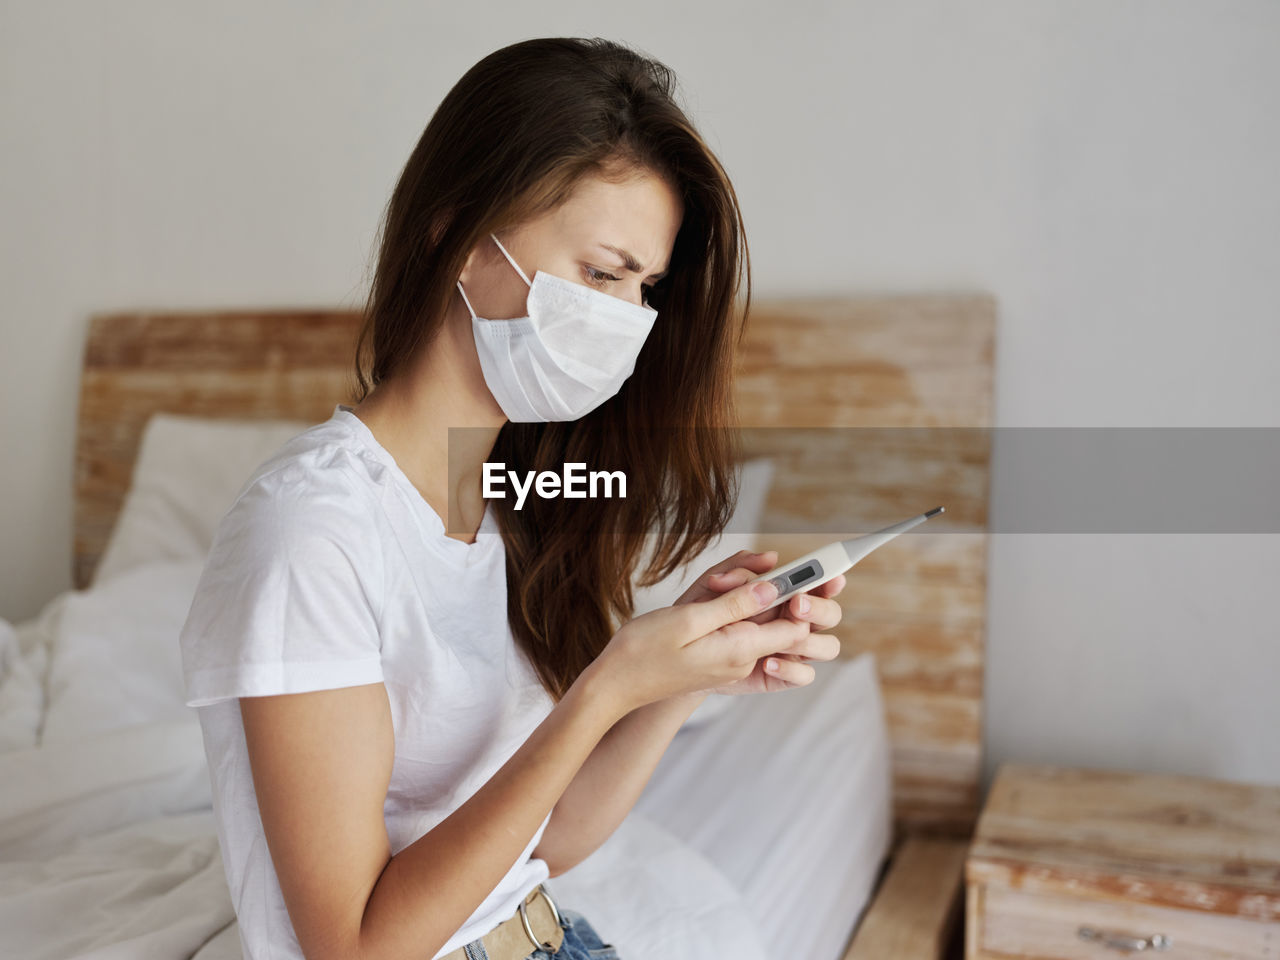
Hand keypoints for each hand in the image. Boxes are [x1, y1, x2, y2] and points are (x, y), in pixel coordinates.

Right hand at [588, 574, 815, 716]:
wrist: (615, 685)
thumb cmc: (643, 651)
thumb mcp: (689, 619)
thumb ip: (734, 605)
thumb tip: (773, 589)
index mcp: (739, 650)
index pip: (795, 627)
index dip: (798, 597)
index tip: (784, 569)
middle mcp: (742, 660)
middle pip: (780, 622)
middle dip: (769, 590)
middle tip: (738, 571)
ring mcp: (731, 662)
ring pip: (758, 622)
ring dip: (746, 596)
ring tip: (717, 581)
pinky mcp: (718, 659)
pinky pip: (740, 629)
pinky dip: (732, 607)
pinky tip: (712, 593)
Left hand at [672, 549, 844, 694]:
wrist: (683, 650)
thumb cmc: (703, 611)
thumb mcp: (714, 584)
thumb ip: (740, 568)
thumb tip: (770, 558)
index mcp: (788, 594)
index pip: (821, 584)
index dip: (831, 580)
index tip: (830, 577)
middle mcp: (797, 621)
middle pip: (831, 615)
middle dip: (819, 608)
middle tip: (796, 604)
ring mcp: (793, 649)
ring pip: (827, 646)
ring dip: (808, 640)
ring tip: (777, 638)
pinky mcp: (783, 675)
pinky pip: (804, 675)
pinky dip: (790, 669)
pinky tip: (766, 662)